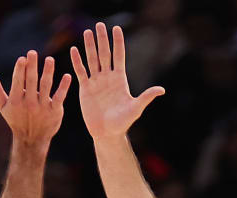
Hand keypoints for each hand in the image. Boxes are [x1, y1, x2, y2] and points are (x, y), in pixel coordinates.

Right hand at [0, 50, 69, 149]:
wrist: (32, 140)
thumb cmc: (17, 121)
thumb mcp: (4, 108)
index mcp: (16, 100)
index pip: (18, 82)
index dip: (20, 70)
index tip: (22, 58)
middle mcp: (29, 103)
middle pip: (31, 81)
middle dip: (32, 66)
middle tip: (33, 53)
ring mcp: (42, 107)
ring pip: (45, 86)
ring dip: (48, 72)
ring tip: (50, 60)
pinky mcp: (55, 111)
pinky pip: (59, 96)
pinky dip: (64, 86)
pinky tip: (67, 76)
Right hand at [71, 22, 164, 138]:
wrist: (107, 134)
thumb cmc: (123, 122)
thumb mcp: (136, 108)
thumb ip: (146, 97)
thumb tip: (162, 90)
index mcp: (120, 79)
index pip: (119, 56)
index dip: (118, 42)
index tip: (116, 28)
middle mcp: (108, 78)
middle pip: (104, 54)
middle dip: (102, 39)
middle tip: (99, 25)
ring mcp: (96, 82)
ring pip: (92, 60)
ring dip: (89, 46)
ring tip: (87, 32)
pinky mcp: (86, 89)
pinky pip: (81, 72)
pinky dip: (77, 62)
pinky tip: (74, 50)